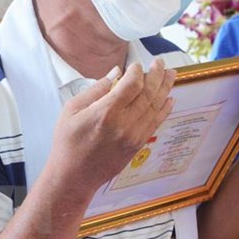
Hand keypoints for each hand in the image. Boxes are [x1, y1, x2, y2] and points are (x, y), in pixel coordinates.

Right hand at [49, 59, 175, 190]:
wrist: (73, 177)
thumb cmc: (67, 142)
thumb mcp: (72, 109)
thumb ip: (97, 89)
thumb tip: (116, 72)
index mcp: (105, 113)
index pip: (132, 85)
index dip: (137, 71)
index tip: (135, 65)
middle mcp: (123, 124)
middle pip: (148, 94)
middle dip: (156, 75)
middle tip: (160, 62)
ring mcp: (133, 136)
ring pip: (155, 107)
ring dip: (165, 89)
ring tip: (171, 74)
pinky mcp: (137, 145)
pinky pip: (155, 123)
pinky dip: (164, 109)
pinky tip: (169, 98)